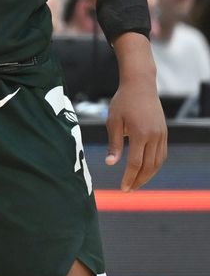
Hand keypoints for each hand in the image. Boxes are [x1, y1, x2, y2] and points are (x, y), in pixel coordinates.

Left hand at [105, 74, 167, 190]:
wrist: (140, 85)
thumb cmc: (122, 102)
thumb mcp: (113, 121)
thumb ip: (114, 144)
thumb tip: (111, 164)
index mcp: (140, 134)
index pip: (135, 163)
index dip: (129, 177)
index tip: (123, 188)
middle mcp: (154, 137)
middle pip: (149, 167)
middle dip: (139, 180)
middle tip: (129, 190)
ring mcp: (162, 135)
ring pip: (158, 163)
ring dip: (148, 175)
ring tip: (136, 182)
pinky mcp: (164, 133)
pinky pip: (161, 154)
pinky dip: (154, 165)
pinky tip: (146, 169)